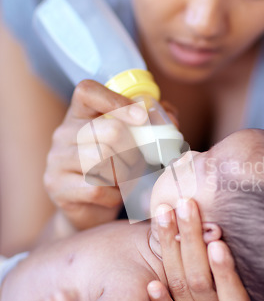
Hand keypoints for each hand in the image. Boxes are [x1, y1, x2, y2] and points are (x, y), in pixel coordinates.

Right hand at [44, 79, 149, 231]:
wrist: (93, 209)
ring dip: (126, 174)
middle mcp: (64, 133)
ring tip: (129, 180)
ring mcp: (57, 160)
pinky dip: (115, 195)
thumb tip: (171, 118)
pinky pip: (96, 188)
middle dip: (134, 150)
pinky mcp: (58, 187)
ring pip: (102, 159)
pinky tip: (116, 195)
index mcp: (81, 114)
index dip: (117, 101)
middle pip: (109, 130)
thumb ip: (154, 124)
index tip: (142, 117)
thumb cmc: (118, 169)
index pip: (87, 91)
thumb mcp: (135, 142)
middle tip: (140, 163)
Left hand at [147, 199, 255, 300]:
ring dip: (170, 250)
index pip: (235, 292)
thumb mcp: (231, 256)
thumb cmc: (223, 266)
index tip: (216, 240)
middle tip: (185, 206)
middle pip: (201, 281)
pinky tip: (151, 284)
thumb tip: (226, 191)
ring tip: (166, 216)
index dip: (225, 269)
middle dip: (191, 239)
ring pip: (181, 288)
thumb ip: (224, 239)